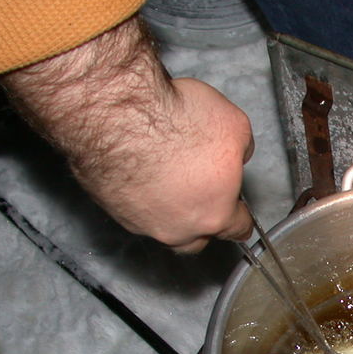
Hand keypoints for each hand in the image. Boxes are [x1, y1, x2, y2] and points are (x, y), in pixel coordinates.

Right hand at [0, 15, 253, 251]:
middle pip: (196, 240)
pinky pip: (131, 210)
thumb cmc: (177, 120)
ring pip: (161, 228)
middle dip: (202, 222)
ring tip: (168, 181)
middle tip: (202, 194)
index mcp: (214, 215)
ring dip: (168, 211)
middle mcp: (177, 229)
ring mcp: (139, 222)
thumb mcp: (235, 125)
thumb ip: (241, 151)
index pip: (237, 229)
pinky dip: (138, 195)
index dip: (240, 216)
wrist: (117, 113)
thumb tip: (237, 155)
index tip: (238, 209)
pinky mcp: (110, 207)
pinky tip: (138, 170)